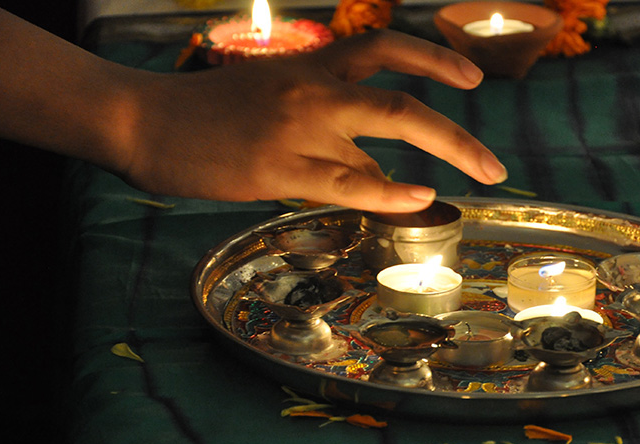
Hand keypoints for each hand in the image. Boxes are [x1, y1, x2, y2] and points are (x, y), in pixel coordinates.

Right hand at [123, 29, 506, 211]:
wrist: (145, 119)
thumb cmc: (210, 112)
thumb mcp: (274, 94)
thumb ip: (327, 121)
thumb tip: (376, 163)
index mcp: (312, 68)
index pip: (384, 47)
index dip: (434, 59)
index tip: (472, 80)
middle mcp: (314, 90)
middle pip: (403, 103)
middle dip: (458, 136)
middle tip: (494, 165)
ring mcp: (299, 128)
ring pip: (387, 136)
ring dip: (445, 158)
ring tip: (479, 180)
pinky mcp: (278, 168)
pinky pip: (349, 182)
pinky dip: (390, 192)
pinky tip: (421, 199)